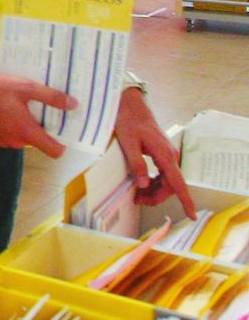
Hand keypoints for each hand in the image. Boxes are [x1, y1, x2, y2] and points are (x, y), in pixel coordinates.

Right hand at [0, 70, 76, 156]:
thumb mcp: (26, 87)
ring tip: (19, 106)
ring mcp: (1, 141)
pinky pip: (9, 135)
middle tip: (37, 108)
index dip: (62, 143)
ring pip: (22, 137)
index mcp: (26, 132)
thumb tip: (73, 105)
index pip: (54, 151)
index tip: (63, 130)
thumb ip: (51, 97)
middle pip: (38, 141)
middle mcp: (15, 142)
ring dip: (24, 126)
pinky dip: (10, 126)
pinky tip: (4, 109)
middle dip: (40, 127)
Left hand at [113, 91, 194, 216]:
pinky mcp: (161, 153)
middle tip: (137, 200)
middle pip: (170, 185)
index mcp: (164, 155)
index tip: (191, 215)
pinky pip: (162, 173)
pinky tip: (142, 183)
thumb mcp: (128, 143)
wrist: (130, 104)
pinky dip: (154, 181)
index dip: (185, 200)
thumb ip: (137, 164)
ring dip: (154, 190)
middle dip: (156, 197)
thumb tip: (144, 184)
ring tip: (137, 194)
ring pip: (166, 180)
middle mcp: (170, 156)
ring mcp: (167, 154)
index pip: (178, 183)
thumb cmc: (128, 120)